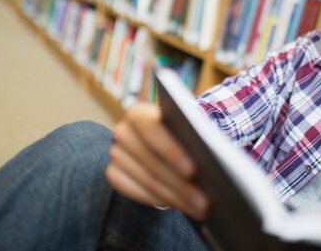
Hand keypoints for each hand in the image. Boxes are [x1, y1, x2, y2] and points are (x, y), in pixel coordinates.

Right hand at [106, 102, 208, 219]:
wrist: (166, 141)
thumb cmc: (182, 132)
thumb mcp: (189, 128)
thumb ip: (193, 136)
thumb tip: (207, 157)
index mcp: (139, 113)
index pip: (150, 129)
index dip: (170, 150)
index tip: (193, 170)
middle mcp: (123, 131)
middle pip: (150, 160)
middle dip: (179, 183)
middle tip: (203, 201)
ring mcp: (116, 153)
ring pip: (146, 179)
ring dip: (174, 196)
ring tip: (198, 207)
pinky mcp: (113, 173)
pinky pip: (133, 191)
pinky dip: (157, 199)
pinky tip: (177, 205)